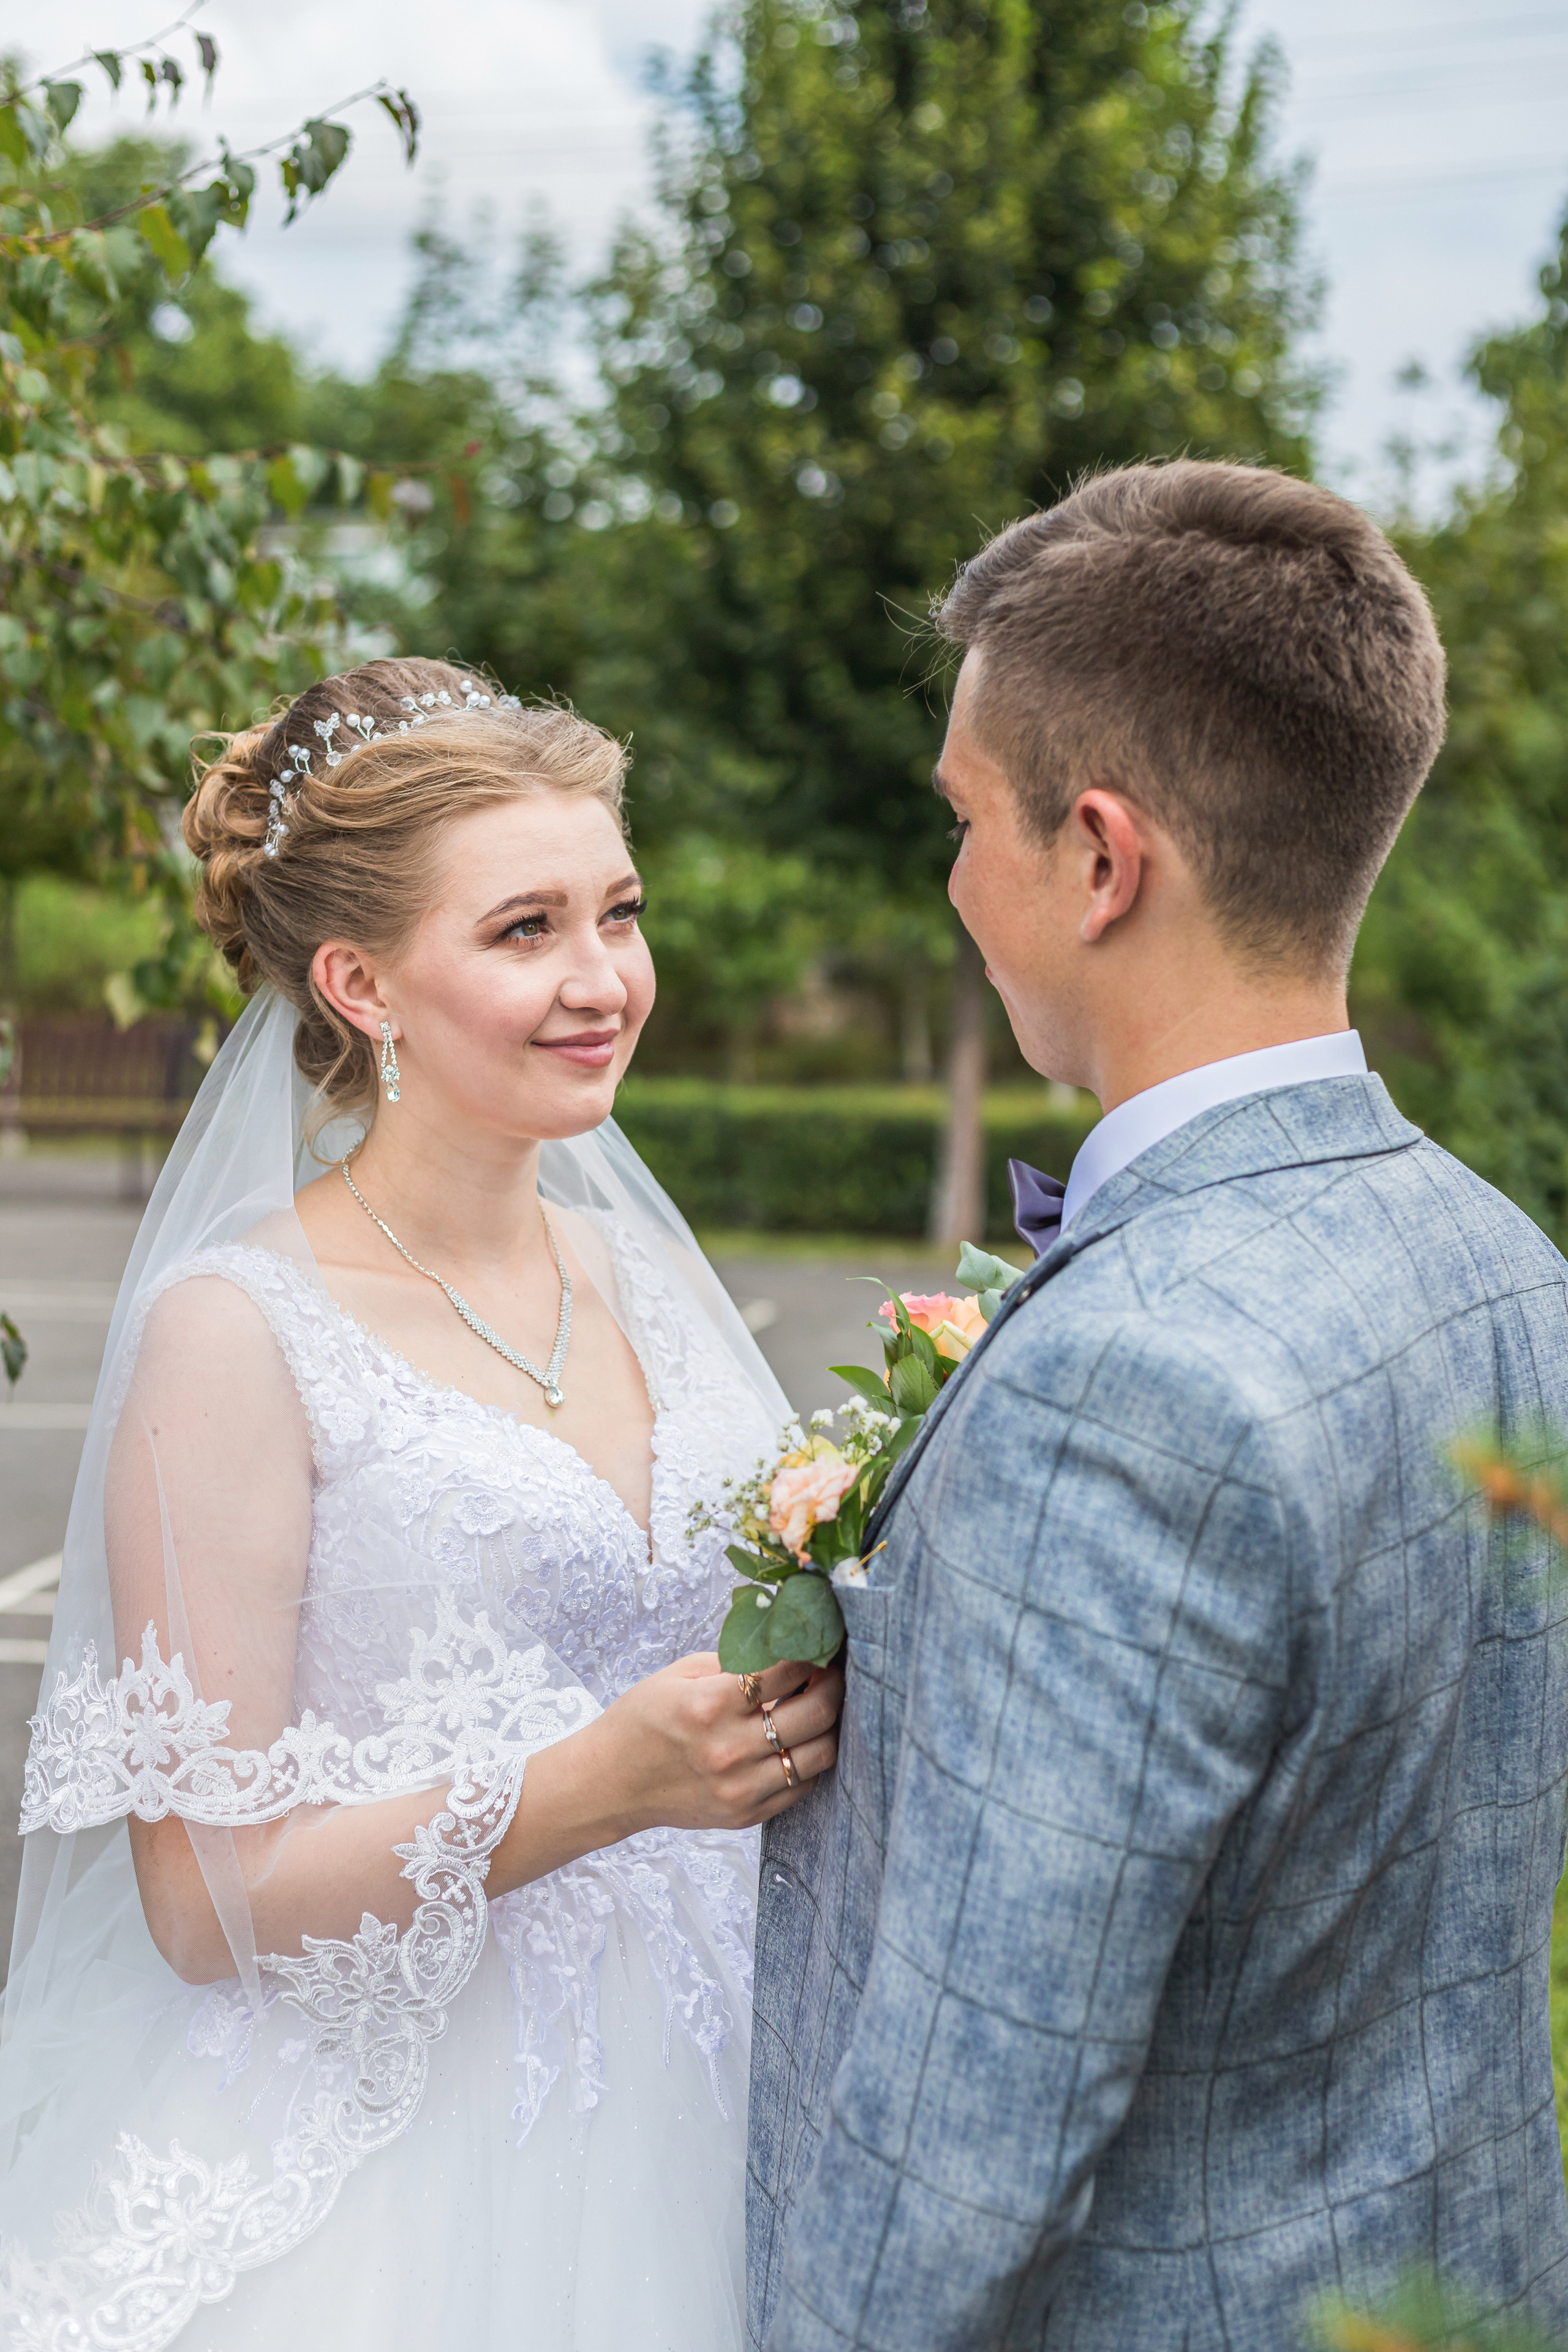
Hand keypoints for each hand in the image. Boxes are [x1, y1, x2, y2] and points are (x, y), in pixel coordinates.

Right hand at [592, 1651, 842, 1837]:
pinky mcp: (745, 1815)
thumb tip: (784, 1650)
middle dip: (833, 1685)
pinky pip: (801, 1787)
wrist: (610, 1784)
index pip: (785, 1672)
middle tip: (830, 1673)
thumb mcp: (678, 1674)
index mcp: (709, 1705)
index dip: (810, 1653)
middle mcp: (729, 1749)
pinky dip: (809, 1760)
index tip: (817, 1644)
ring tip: (820, 1707)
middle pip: (815, 1713)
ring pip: (819, 1754)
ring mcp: (740, 1788)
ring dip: (829, 1725)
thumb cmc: (642, 1720)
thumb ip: (733, 1662)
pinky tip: (799, 1742)